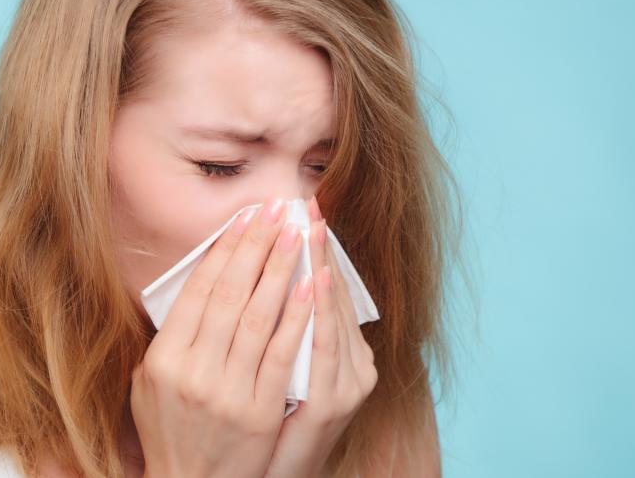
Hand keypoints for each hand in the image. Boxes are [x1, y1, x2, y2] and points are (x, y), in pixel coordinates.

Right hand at [131, 197, 315, 477]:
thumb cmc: (171, 432)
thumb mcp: (150, 386)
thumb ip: (170, 340)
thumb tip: (197, 285)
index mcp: (163, 359)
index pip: (199, 290)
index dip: (224, 248)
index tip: (245, 216)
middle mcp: (192, 371)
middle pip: (230, 293)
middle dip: (256, 245)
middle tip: (277, 209)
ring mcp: (226, 392)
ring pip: (258, 316)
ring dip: (280, 268)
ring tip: (297, 232)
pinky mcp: (259, 410)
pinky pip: (282, 353)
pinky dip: (298, 315)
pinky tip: (312, 282)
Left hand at [263, 196, 378, 477]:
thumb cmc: (278, 428)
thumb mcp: (293, 378)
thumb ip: (292, 336)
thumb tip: (279, 284)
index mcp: (348, 357)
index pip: (333, 292)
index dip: (320, 251)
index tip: (309, 211)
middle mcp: (356, 366)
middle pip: (337, 296)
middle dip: (320, 249)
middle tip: (308, 205)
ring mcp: (349, 383)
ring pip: (335, 314)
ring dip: (321, 267)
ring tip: (311, 228)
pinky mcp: (335, 401)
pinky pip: (323, 347)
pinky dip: (319, 311)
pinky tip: (314, 280)